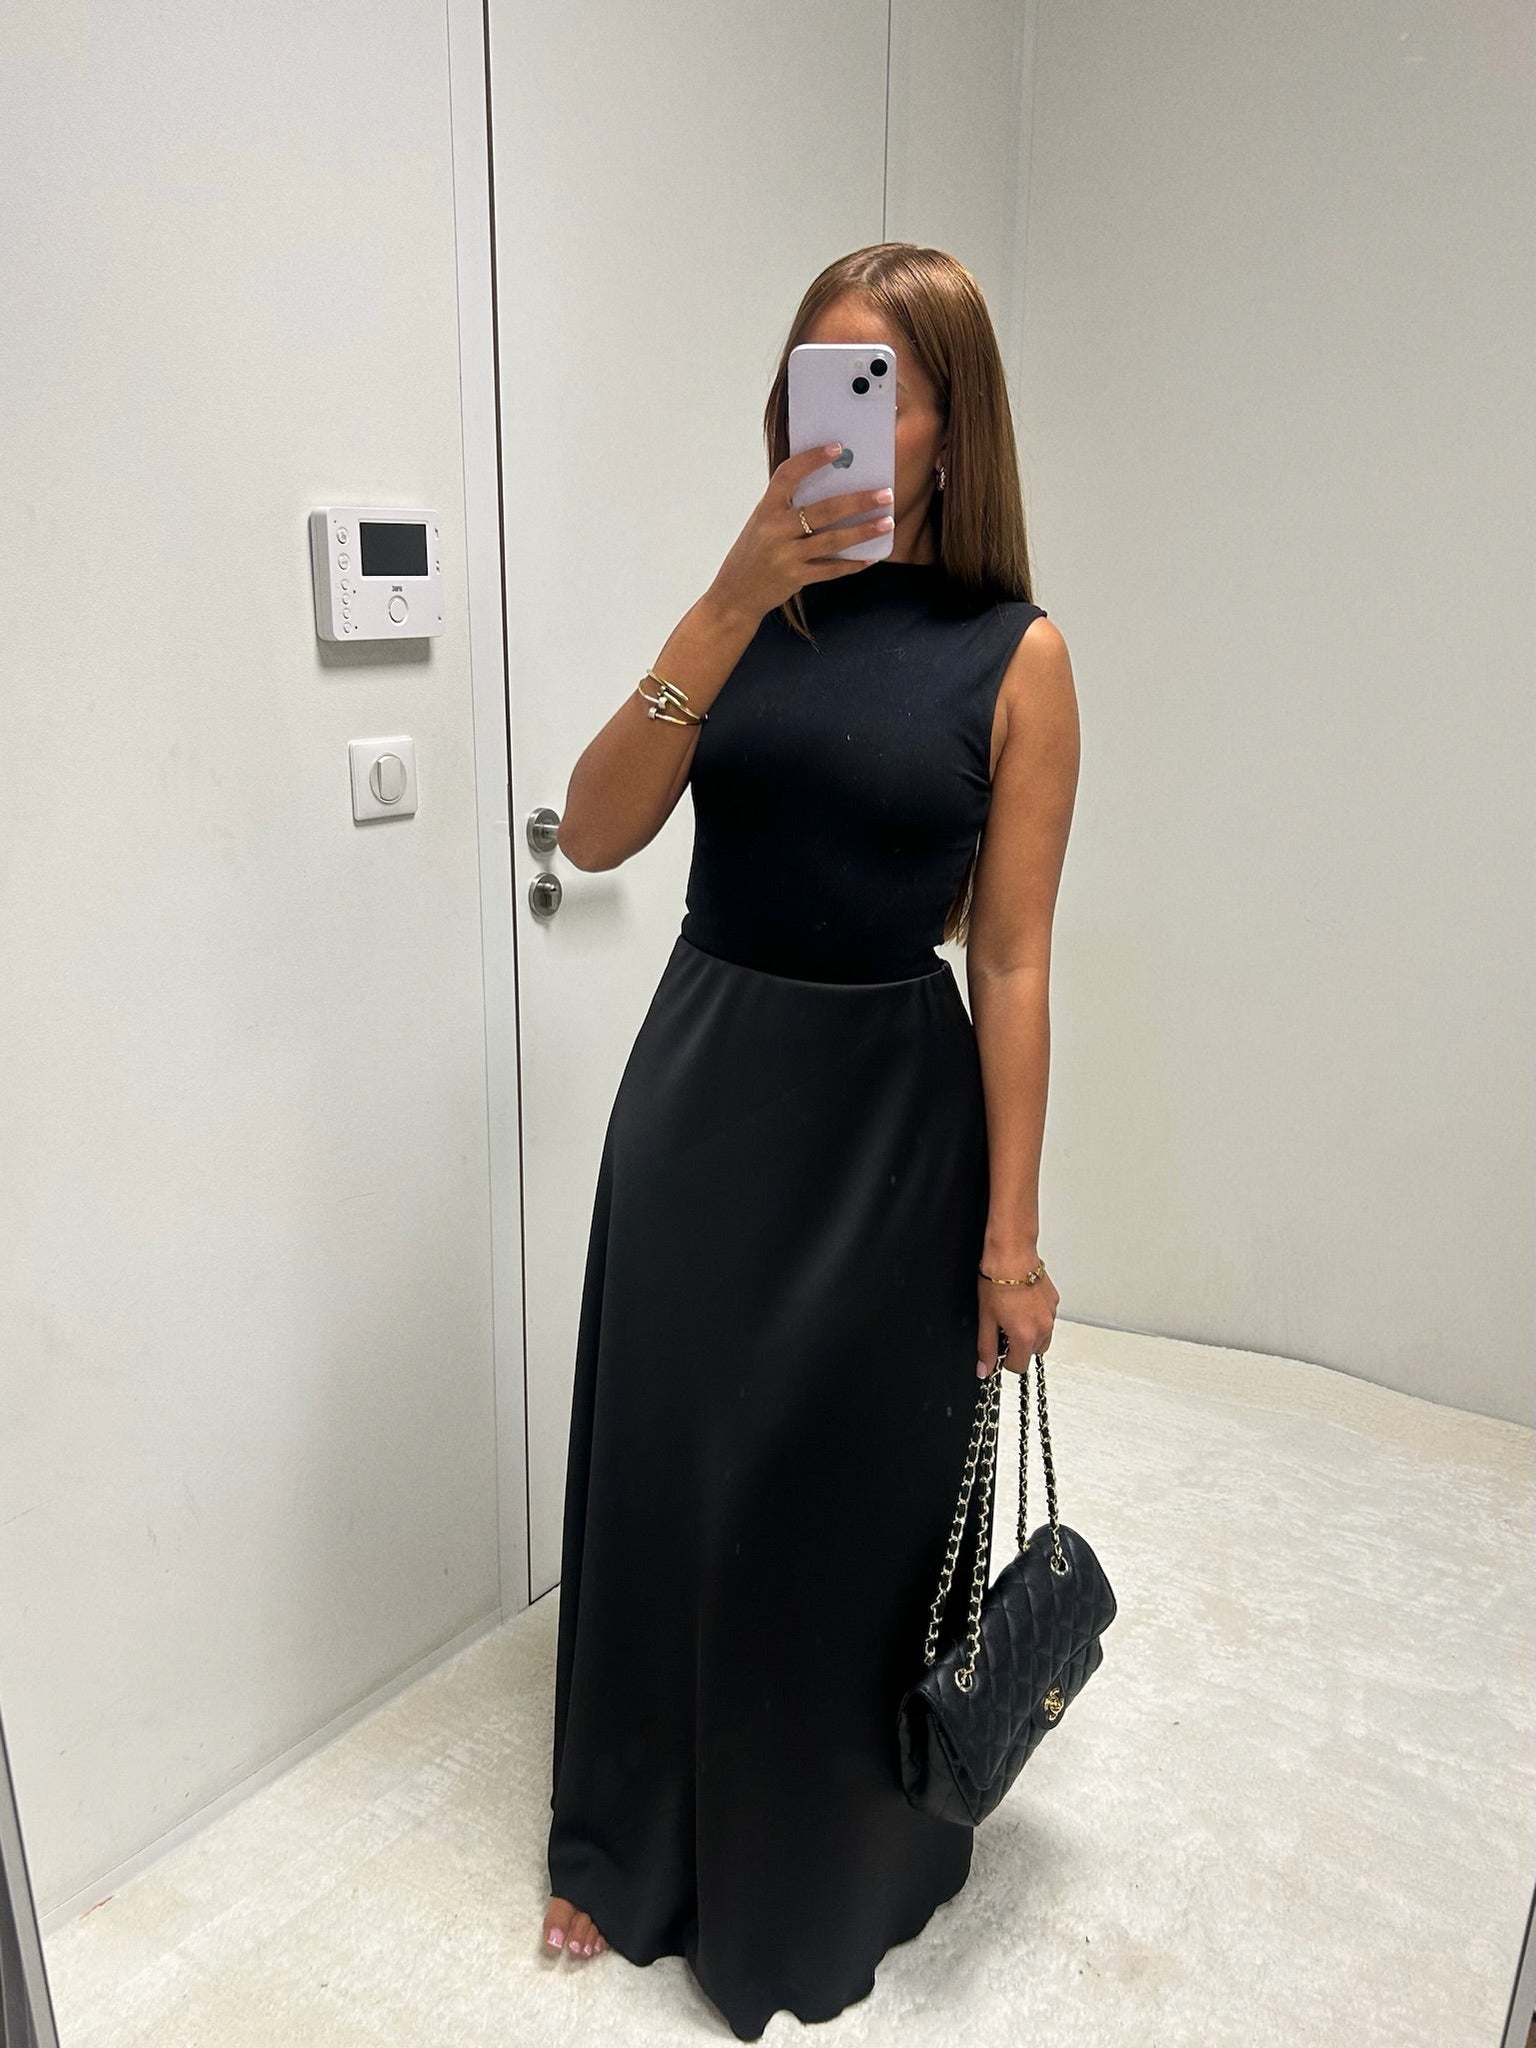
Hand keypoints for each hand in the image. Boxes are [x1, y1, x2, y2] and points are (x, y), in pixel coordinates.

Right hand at [707, 444, 895, 622]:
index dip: (811, 459)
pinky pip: (830, 569)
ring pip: (832, 540)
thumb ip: (787, 506)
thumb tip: (833, 486)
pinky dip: (852, 563)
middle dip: (858, 501)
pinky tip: (872, 557)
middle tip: (885, 493)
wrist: (734, 594)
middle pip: (823, 510)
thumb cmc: (753, 551)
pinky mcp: (794, 578)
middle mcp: (774, 530)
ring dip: (863, 531)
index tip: (837, 447)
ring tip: (888, 522)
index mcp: (766, 509)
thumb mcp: (762, 522)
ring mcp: (785, 556)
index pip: (788, 475)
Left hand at [976, 1264, 1058, 1378]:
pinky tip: (1023, 1303)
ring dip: (1030, 1333)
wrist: (1012, 1253)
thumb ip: (986, 1347)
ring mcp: (1051, 1314)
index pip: (1018, 1366)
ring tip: (1013, 1314)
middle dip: (1018, 1345)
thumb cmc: (997, 1281)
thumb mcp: (986, 1318)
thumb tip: (984, 1369)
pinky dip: (1036, 1317)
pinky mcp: (1054, 1301)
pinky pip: (1047, 1318)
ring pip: (1043, 1336)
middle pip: (1032, 1352)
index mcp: (1025, 1336)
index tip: (998, 1349)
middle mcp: (1043, 1328)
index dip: (1005, 1360)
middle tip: (1003, 1327)